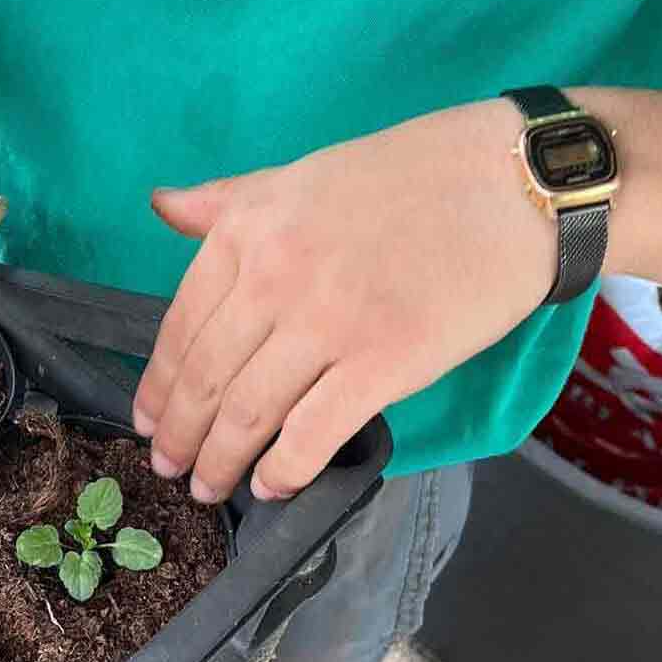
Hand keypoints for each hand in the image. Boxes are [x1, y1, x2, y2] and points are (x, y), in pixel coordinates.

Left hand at [132, 99, 555, 502]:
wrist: (513, 182)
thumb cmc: (407, 174)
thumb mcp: (297, 174)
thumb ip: (225, 201)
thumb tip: (160, 205)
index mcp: (246, 233)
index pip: (180, 327)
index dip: (159, 386)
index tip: (149, 421)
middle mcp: (274, 278)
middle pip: (207, 379)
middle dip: (180, 437)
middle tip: (168, 469)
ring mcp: (327, 323)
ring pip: (249, 413)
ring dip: (221, 462)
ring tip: (209, 487)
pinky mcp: (384, 362)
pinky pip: (314, 432)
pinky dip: (284, 469)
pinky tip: (272, 486)